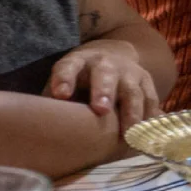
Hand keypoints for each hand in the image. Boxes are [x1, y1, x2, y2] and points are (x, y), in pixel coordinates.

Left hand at [44, 39, 160, 130]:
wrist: (113, 56)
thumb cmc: (79, 79)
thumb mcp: (64, 81)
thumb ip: (53, 100)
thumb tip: (39, 130)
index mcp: (79, 62)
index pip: (69, 67)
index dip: (64, 79)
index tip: (60, 95)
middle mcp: (106, 63)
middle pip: (106, 76)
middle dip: (104, 92)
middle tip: (101, 110)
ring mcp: (130, 72)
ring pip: (132, 91)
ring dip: (131, 111)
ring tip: (127, 133)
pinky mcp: (146, 82)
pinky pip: (151, 100)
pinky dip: (150, 118)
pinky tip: (148, 134)